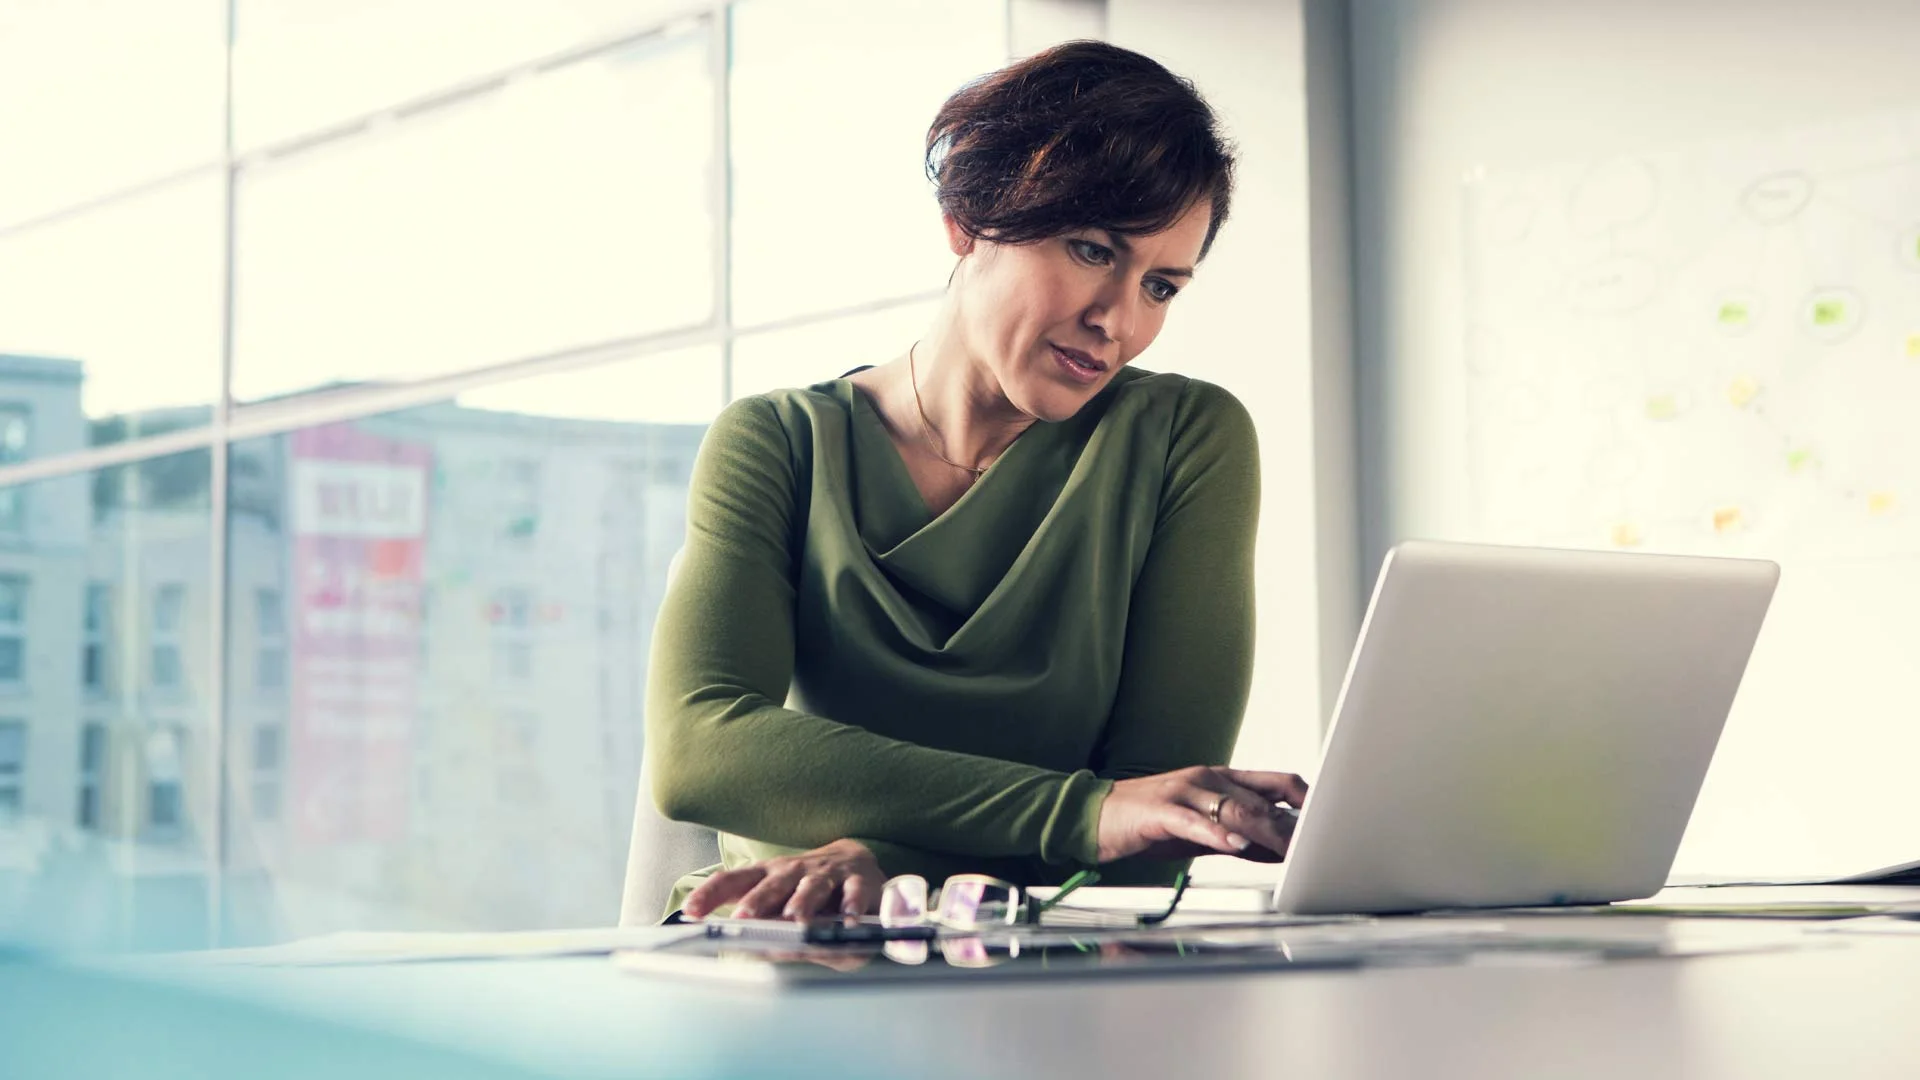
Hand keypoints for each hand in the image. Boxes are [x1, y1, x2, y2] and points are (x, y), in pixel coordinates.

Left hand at [682, 839, 885, 920]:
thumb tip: (756, 952)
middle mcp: (794, 871)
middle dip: (757, 901)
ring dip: (802, 902)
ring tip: (796, 920)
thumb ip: (770, 930)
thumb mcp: (783, 903)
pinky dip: (851, 905)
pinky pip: (853, 893)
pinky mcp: (857, 880)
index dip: (711, 894)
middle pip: (773, 884)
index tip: (691, 910)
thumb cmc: (811, 890)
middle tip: (745, 918)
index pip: (734, 881)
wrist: (857, 862)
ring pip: (812, 887)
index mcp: (768, 877)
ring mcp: (826, 874)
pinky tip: (847, 920)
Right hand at [1096, 766, 1307, 862]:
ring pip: (1233, 809)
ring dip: (1265, 831)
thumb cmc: (1150, 823)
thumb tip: (1280, 850)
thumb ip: (1241, 838)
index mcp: (1221, 779)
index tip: (1332, 822)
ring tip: (1290, 849)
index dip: (1307, 800)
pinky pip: (1193, 822)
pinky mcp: (1159, 811)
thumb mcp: (1203, 831)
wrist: (1093, 816)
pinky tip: (1234, 846)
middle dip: (1293, 825)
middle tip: (1319, 847)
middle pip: (1260, 800)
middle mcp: (1206, 778)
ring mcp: (1182, 791)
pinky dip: (1216, 835)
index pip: (1277, 782)